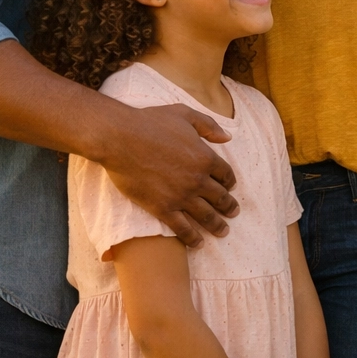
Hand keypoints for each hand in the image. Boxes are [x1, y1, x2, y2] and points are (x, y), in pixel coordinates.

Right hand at [100, 103, 240, 247]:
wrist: (122, 139)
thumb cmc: (152, 122)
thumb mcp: (185, 114)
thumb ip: (209, 125)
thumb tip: (227, 137)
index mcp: (206, 157)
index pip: (226, 174)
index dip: (230, 182)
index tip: (229, 187)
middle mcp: (198, 179)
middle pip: (220, 198)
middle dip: (229, 207)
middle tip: (234, 213)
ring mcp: (181, 196)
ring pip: (206, 216)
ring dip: (217, 225)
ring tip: (223, 231)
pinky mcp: (163, 208)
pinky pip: (183, 229)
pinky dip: (192, 238)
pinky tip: (198, 243)